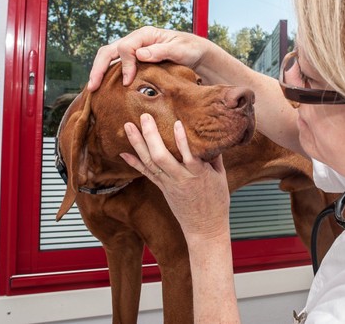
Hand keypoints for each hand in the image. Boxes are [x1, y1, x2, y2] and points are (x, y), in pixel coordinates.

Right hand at [88, 26, 209, 90]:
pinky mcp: (135, 60)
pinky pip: (116, 65)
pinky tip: (104, 89)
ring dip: (99, 72)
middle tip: (93, 87)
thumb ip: (161, 51)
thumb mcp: (180, 50)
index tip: (128, 82)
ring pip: (109, 57)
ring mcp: (134, 49)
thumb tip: (140, 54)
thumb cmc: (190, 49)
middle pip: (109, 51)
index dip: (125, 65)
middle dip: (98, 68)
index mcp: (145, 35)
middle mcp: (136, 40)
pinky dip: (107, 75)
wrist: (196, 53)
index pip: (126, 47)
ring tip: (93, 89)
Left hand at [119, 113, 230, 241]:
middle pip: (162, 157)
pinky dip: (135, 162)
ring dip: (138, 144)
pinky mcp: (162, 188)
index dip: (183, 140)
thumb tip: (211, 136)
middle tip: (144, 117)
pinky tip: (124, 152)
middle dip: (151, 136)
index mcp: (199, 175)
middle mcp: (181, 179)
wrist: (205, 228)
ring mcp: (169, 184)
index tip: (177, 122)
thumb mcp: (221, 177)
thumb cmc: (216, 202)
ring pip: (150, 163)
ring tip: (128, 127)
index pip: (190, 156)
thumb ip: (214, 156)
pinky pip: (147, 173)